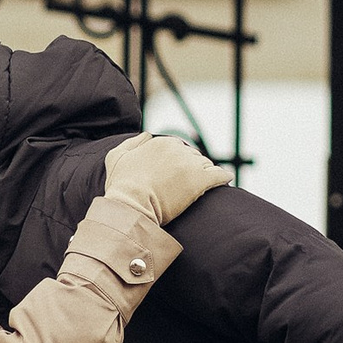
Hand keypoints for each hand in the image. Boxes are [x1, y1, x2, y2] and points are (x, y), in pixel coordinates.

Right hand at [99, 132, 226, 224]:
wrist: (131, 207)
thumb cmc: (121, 186)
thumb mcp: (116, 157)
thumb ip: (133, 142)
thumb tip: (147, 135)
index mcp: (161, 142)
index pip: (177, 149)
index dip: (177, 162)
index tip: (175, 175)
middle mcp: (178, 149)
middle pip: (192, 156)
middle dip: (191, 167)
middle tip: (186, 183)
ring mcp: (190, 164)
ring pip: (205, 165)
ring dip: (205, 173)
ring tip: (204, 186)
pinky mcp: (201, 180)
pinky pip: (220, 175)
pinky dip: (223, 177)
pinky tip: (226, 180)